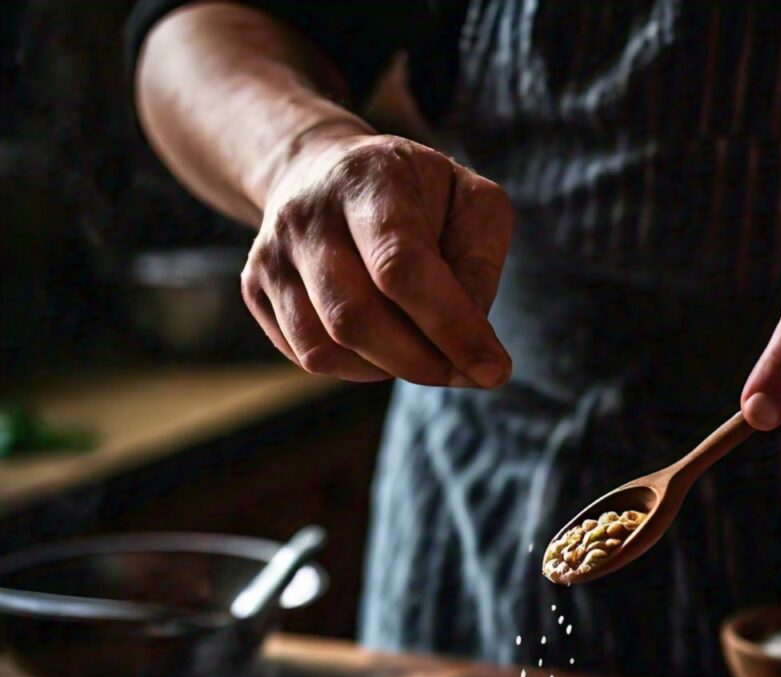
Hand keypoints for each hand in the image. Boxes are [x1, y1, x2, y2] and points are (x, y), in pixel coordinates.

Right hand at [241, 128, 513, 386]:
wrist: (322, 169)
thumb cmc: (416, 194)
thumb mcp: (470, 202)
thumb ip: (480, 264)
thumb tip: (472, 342)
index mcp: (368, 181)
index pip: (401, 267)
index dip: (450, 327)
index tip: (494, 370)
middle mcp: (306, 216)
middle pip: (355, 318)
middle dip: (421, 362)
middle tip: (464, 371)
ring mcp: (272, 255)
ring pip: (325, 347)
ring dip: (389, 368)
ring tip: (426, 352)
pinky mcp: (255, 290)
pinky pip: (308, 356)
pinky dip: (358, 368)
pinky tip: (385, 346)